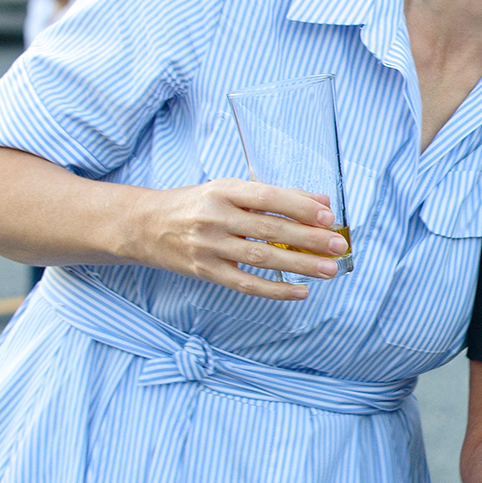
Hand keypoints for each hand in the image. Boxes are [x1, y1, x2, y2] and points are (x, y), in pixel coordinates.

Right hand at [126, 179, 346, 298]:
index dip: (299, 207)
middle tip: (337, 245)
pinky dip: (275, 290)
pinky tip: (300, 291)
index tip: (328, 216)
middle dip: (308, 239)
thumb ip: (274, 196)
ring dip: (300, 266)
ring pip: (261, 258)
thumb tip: (320, 203)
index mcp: (223, 190)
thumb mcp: (229, 190)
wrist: (144, 225)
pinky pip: (245, 284)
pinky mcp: (205, 271)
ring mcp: (208, 246)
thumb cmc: (196, 204)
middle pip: (269, 229)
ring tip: (328, 269)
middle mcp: (215, 217)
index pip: (268, 197)